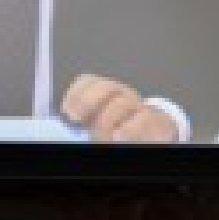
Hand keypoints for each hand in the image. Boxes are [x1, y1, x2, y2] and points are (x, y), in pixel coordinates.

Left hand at [61, 74, 177, 142]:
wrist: (157, 136)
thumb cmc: (120, 132)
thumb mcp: (97, 126)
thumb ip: (81, 125)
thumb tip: (60, 129)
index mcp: (105, 94)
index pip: (88, 82)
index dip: (75, 94)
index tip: (66, 112)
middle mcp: (123, 95)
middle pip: (106, 87)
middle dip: (88, 101)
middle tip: (77, 121)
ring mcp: (140, 107)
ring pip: (123, 103)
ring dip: (107, 121)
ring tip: (99, 137)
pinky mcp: (156, 121)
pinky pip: (144, 119)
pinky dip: (129, 129)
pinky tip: (118, 138)